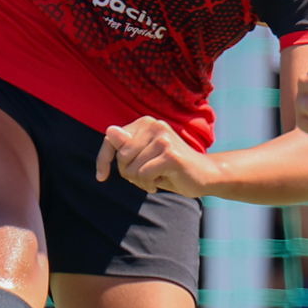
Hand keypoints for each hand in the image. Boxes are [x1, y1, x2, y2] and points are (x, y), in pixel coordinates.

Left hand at [96, 117, 216, 196]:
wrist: (206, 175)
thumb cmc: (171, 168)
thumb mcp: (143, 158)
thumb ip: (126, 147)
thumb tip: (110, 130)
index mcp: (146, 123)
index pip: (111, 139)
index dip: (104, 159)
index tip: (101, 177)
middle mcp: (154, 125)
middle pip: (121, 156)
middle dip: (128, 173)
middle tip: (146, 177)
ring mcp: (163, 139)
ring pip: (131, 168)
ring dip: (140, 181)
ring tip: (156, 179)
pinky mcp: (170, 154)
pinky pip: (143, 175)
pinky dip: (148, 185)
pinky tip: (159, 184)